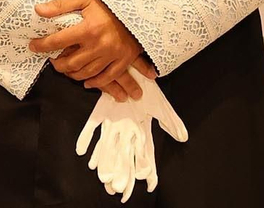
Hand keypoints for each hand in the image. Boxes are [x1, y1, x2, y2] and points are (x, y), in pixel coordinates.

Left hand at [31, 0, 152, 101]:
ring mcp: (112, 55)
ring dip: (73, 74)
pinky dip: (96, 82)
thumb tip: (38, 10)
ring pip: (88, 72)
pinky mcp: (124, 60)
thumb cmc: (108, 1)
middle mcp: (99, 45)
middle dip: (58, 64)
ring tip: (65, 69)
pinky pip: (108, 77)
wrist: (138, 7)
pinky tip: (87, 81)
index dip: (42, 45)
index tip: (33, 46)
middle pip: (72, 62)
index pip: (58, 41)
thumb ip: (60, 4)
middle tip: (51, 61)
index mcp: (88, 29)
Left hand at [75, 67, 187, 201]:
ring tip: (100, 175)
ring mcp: (112, 123)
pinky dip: (86, 137)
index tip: (147, 185)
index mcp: (141, 132)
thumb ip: (171, 122)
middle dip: (121, 171)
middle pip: (123, 155)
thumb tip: (182, 138)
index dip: (145, 169)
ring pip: (107, 146)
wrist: (134, 74)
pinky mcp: (101, 113)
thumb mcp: (161, 107)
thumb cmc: (148, 92)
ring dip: (103, 160)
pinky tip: (81, 150)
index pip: (144, 155)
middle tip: (116, 188)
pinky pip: (92, 126)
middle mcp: (126, 131)